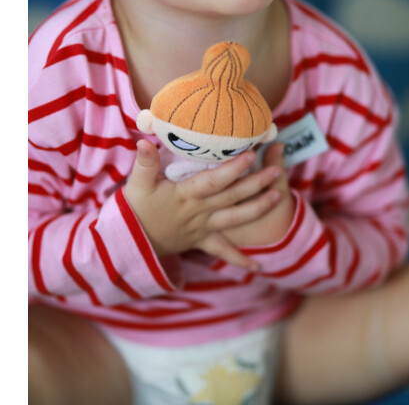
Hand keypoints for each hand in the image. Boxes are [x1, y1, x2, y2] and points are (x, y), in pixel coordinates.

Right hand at [124, 140, 281, 268]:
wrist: (130, 242)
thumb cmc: (135, 208)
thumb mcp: (136, 184)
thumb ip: (144, 163)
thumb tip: (144, 141)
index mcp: (185, 195)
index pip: (213, 181)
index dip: (233, 169)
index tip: (251, 154)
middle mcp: (198, 212)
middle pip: (231, 197)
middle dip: (256, 184)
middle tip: (277, 170)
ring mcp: (202, 228)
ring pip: (234, 219)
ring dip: (257, 209)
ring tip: (278, 197)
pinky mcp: (201, 240)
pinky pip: (222, 251)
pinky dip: (239, 260)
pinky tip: (258, 267)